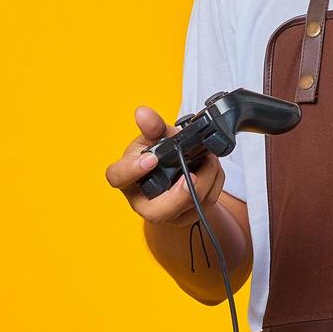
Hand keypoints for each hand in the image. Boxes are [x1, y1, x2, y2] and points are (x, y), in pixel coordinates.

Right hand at [103, 105, 224, 228]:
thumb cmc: (160, 152)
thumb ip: (153, 126)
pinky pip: (203, 208)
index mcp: (127, 177)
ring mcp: (165, 212)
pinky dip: (214, 186)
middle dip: (178, 195)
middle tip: (194, 175)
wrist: (179, 166)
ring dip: (205, 183)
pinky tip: (213, 170)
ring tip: (210, 160)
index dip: (132, 170)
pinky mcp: (184, 217)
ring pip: (185, 210)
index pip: (118, 177)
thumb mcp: (157, 136)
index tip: (152, 158)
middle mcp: (142, 200)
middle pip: (154, 211)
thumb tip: (143, 113)